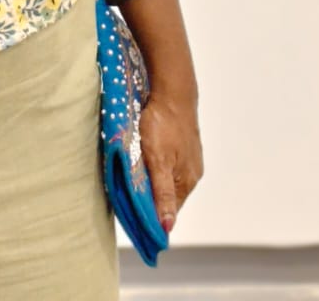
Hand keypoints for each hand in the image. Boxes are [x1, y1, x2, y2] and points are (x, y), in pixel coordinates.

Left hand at [139, 91, 202, 234]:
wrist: (171, 90)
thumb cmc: (163, 124)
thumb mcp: (158, 161)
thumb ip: (162, 194)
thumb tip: (168, 228)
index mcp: (187, 181)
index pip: (168, 211)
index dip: (151, 214)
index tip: (131, 212)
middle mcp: (192, 173)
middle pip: (167, 195)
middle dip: (149, 195)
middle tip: (127, 189)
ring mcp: (188, 158)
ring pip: (166, 178)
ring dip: (151, 179)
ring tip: (134, 170)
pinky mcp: (183, 145)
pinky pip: (167, 163)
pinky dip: (155, 164)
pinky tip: (144, 155)